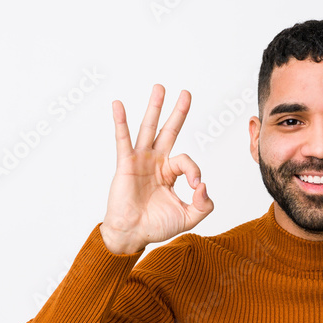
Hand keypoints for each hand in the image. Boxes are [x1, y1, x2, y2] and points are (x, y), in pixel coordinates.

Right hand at [100, 84, 212, 253]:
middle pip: (169, 131)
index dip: (195, 172)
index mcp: (170, 172)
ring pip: (149, 129)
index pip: (187, 162)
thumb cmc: (156, 226)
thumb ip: (204, 204)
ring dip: (155, 108)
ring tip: (160, 87)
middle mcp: (156, 162)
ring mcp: (140, 160)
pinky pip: (123, 139)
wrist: (133, 234)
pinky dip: (121, 122)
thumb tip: (204, 185)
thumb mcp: (189, 217)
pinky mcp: (126, 164)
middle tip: (186, 93)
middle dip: (178, 112)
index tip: (196, 188)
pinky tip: (118, 105)